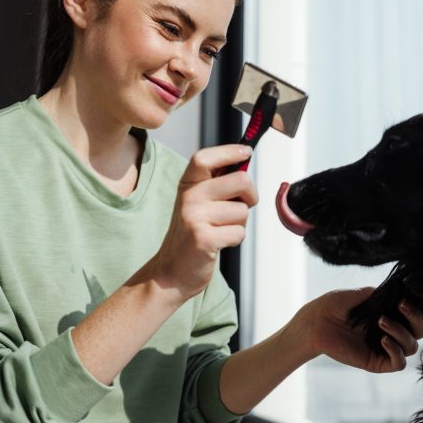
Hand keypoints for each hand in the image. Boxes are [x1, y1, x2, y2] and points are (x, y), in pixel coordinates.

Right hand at [149, 144, 257, 300]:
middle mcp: (188, 197)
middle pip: (240, 180)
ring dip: (239, 223)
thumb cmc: (192, 234)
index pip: (205, 158)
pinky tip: (218, 243)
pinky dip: (235, 239)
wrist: (172, 271)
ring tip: (219, 230)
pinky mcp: (203, 238)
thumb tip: (244, 161)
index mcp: (187, 184)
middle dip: (250, 196)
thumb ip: (217, 183)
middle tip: (239, 206)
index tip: (246, 151)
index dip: (229, 151)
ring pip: (242, 210)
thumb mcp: (198, 202)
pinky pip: (239, 232)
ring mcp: (194, 217)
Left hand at [294, 287, 422, 372]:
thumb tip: (408, 292)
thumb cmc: (336, 304)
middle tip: (401, 305)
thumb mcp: (364, 293)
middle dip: (417, 317)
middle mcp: (394, 331)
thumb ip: (387, 294)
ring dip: (401, 331)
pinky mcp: (376, 361)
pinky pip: (399, 363)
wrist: (315, 320)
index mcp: (394, 314)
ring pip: (412, 346)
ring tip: (380, 321)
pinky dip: (396, 351)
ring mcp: (386, 347)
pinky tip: (383, 339)